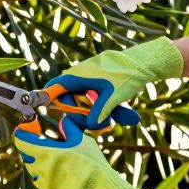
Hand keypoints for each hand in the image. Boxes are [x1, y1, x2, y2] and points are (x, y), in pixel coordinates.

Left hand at [13, 118, 144, 188]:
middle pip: (27, 157)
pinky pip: (42, 185)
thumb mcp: (81, 139)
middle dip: (32, 151)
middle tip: (44, 147)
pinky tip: (60, 177)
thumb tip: (63, 121)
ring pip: (34, 172)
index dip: (22, 135)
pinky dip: (47, 180)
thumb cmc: (91, 162)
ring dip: (39, 166)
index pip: (22, 142)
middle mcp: (40, 169)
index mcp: (46, 153)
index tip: (25, 131)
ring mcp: (43, 185)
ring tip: (55, 163)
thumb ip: (68, 128)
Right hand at [46, 36, 182, 129]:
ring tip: (112, 121)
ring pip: (83, 98)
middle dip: (80, 112)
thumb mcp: (113, 97)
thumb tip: (90, 125)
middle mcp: (80, 75)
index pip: (54, 87)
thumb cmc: (126, 77)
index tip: (46, 108)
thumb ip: (100, 111)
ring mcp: (88, 76)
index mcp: (78, 76)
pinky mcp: (97, 79)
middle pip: (69, 98)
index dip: (48, 98)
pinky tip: (116, 114)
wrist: (142, 62)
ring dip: (93, 111)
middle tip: (94, 123)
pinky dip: (101, 105)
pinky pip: (92, 95)